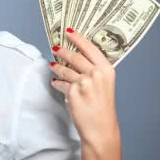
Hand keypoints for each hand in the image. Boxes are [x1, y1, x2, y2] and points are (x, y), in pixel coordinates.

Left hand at [49, 28, 119, 147]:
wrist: (101, 128)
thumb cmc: (102, 106)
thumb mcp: (105, 84)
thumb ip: (94, 70)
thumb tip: (78, 57)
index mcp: (106, 70)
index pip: (90, 48)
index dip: (78, 38)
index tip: (69, 31)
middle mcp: (96, 74)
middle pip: (75, 56)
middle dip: (63, 51)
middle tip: (56, 47)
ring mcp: (84, 82)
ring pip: (64, 69)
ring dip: (57, 67)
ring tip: (53, 65)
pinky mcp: (73, 91)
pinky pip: (60, 83)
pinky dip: (57, 83)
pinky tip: (55, 83)